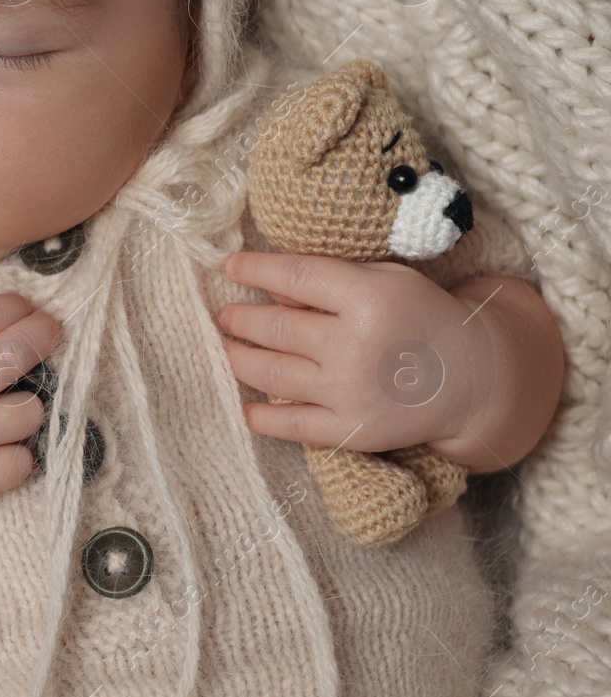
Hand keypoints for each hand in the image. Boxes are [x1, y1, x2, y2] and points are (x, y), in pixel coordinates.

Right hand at [0, 292, 61, 526]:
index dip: (14, 305)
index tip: (24, 306)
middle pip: (16, 352)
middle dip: (43, 333)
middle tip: (48, 331)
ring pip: (30, 410)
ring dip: (29, 404)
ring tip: (13, 404)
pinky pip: (22, 462)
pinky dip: (17, 455)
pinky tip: (2, 447)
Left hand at [215, 252, 497, 455]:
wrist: (473, 379)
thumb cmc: (421, 317)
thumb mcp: (385, 281)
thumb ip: (329, 281)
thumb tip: (270, 289)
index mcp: (368, 298)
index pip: (294, 276)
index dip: (254, 270)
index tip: (230, 267)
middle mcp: (355, 345)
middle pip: (273, 328)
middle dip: (237, 319)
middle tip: (224, 315)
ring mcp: (350, 391)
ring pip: (271, 373)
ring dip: (238, 358)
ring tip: (227, 347)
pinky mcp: (351, 430)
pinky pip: (291, 425)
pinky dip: (261, 418)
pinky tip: (247, 407)